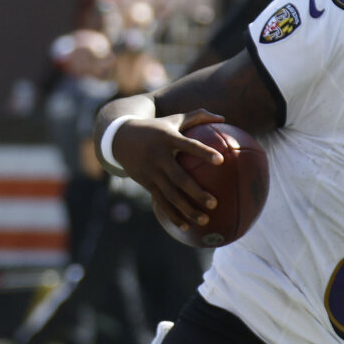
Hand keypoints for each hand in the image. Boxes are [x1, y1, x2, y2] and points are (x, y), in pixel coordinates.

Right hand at [109, 109, 225, 235]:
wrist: (120, 138)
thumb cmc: (156, 128)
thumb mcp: (173, 119)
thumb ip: (197, 116)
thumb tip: (223, 117)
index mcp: (168, 139)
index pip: (188, 146)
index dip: (203, 152)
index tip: (220, 161)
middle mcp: (158, 156)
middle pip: (178, 178)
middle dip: (196, 192)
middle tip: (214, 203)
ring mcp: (151, 172)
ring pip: (169, 195)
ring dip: (186, 209)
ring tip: (205, 219)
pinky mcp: (146, 183)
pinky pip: (161, 202)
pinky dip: (173, 215)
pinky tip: (187, 226)